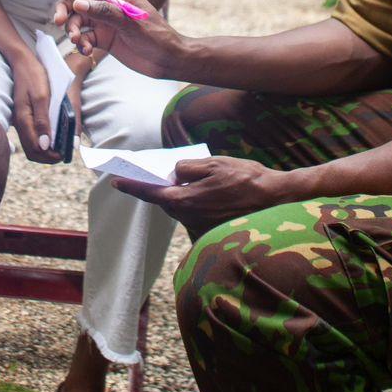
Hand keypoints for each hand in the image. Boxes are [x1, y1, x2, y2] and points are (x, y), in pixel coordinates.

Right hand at [12, 58, 61, 164]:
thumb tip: (45, 146)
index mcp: (23, 120)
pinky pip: (31, 136)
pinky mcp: (23, 117)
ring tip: (60, 146)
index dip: (51, 155)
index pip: (36, 149)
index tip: (64, 153)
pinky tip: (53, 136)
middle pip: (32, 151)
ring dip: (45, 150)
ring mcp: (20, 121)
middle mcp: (19, 124)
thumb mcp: (42, 97)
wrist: (23, 62)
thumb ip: (42, 121)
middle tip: (63, 153)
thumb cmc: (34, 76)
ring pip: (31, 145)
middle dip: (48, 157)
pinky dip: (42, 141)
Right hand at [52, 0, 184, 78]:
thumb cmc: (156, 37)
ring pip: (79, 20)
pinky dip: (81, 43)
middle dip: (66, 8)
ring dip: (73, 30)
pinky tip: (86, 51)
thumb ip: (104, 12)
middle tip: (57, 21)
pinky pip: (85, 38)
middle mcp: (110, 6)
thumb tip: (78, 3)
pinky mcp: (105, 39)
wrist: (168, 61)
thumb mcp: (131, 23)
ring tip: (77, 41)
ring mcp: (106, 23)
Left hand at [113, 157, 294, 228]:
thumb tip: (175, 171)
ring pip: (179, 206)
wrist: (275, 200)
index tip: (115, 180)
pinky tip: (200, 189)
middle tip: (144, 173)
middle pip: (164, 200)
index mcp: (185, 199)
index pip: (150, 191)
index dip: (132, 185)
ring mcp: (201, 224)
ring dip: (175, 193)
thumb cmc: (246, 179)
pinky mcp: (212, 228)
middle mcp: (189, 215)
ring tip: (175, 178)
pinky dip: (191, 200)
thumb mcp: (214, 164)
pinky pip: (194, 211)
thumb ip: (188, 167)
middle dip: (155, 187)